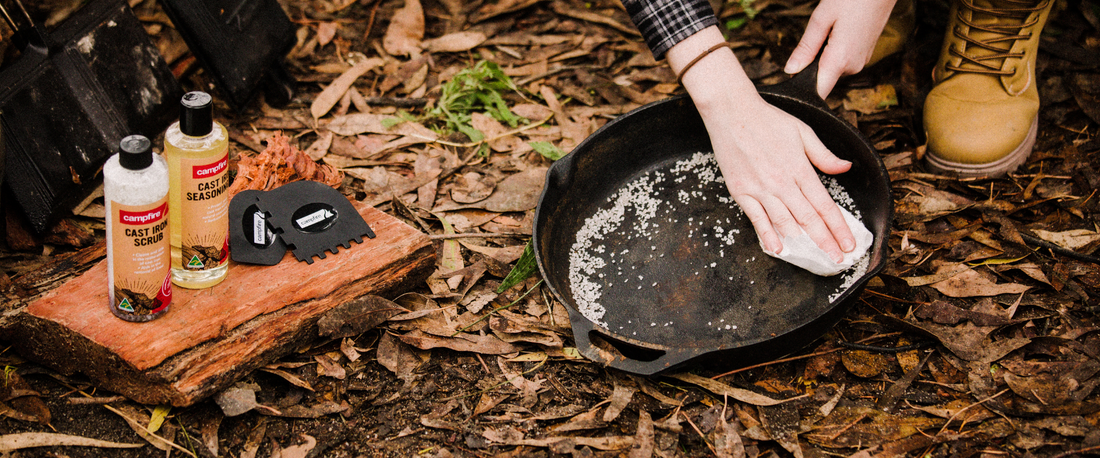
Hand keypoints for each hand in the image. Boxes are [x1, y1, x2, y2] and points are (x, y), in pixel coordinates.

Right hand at [669, 27, 856, 260]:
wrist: (732, 112)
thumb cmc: (768, 120)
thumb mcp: (803, 132)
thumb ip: (824, 155)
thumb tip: (846, 167)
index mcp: (800, 168)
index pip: (824, 204)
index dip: (838, 227)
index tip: (848, 243)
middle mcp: (782, 182)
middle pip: (809, 218)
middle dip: (826, 241)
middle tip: (838, 259)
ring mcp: (760, 188)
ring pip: (785, 222)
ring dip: (802, 242)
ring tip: (816, 258)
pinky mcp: (741, 191)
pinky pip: (757, 218)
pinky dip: (768, 235)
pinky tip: (778, 249)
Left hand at [784, 0, 896, 97]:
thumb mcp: (821, 19)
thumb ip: (805, 48)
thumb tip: (790, 70)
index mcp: (841, 59)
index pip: (819, 92)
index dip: (803, 89)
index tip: (793, 80)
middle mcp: (853, 66)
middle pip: (822, 78)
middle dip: (812, 64)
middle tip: (816, 37)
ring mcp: (861, 61)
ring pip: (832, 68)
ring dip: (824, 55)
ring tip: (831, 29)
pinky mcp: (864, 55)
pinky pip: (843, 60)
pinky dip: (835, 50)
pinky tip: (839, 31)